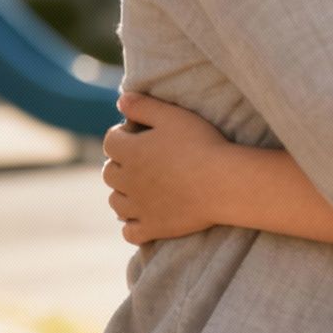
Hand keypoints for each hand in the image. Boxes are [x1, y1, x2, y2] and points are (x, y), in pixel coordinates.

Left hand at [102, 90, 233, 244]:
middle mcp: (127, 181)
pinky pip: (130, 231)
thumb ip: (144, 106)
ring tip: (143, 187)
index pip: (110, 141)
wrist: (223, 182)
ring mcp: (138, 207)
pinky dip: (132, 224)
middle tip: (144, 160)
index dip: (123, 134)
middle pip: (109, 172)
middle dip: (121, 164)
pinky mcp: (152, 227)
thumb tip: (121, 100)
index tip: (140, 133)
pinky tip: (146, 215)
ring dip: (123, 194)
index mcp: (130, 151)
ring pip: (115, 202)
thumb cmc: (201, 144)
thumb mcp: (173, 116)